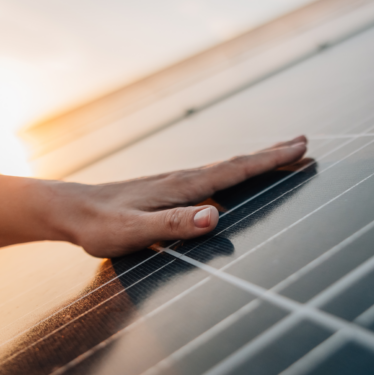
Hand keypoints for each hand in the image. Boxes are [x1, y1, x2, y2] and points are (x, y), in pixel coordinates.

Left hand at [52, 136, 307, 257]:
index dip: (269, 160)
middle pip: (236, 164)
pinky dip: (234, 172)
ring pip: (225, 169)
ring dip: (256, 161)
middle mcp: (183, 179)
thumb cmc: (100, 225)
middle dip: (272, 155)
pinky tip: (232, 178)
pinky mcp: (168, 190)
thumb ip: (174, 224)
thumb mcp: (134, 231)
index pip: (235, 171)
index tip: (299, 148)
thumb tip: (215, 215)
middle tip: (303, 143)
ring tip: (280, 156)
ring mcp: (176, 182)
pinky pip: (212, 177)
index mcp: (182, 187)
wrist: (70, 210)